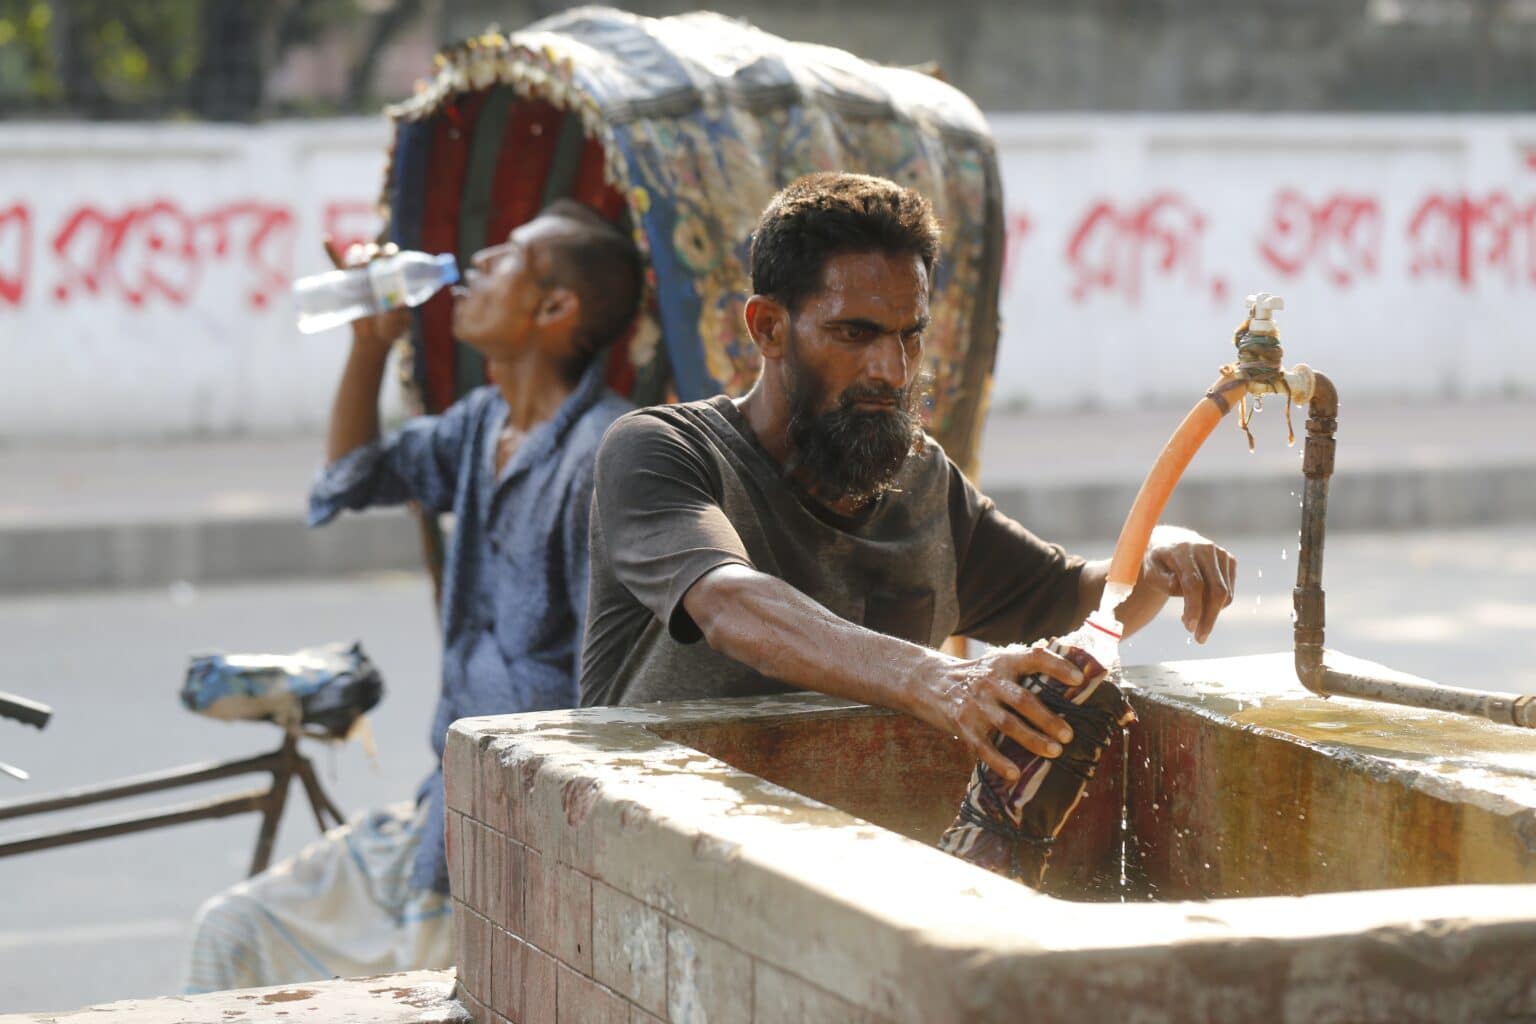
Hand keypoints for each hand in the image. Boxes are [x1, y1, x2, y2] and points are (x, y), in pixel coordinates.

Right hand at [323, 238, 410, 351]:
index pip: (392, 258)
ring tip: (360, 265)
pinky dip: (330, 251)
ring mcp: (360, 278)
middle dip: (374, 253)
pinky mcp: (345, 284)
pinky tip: (325, 239)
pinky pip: (336, 265)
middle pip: (374, 255)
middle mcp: (376, 273)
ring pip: (357, 258)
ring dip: (357, 256)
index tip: (390, 256)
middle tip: (375, 261)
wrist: (374, 339)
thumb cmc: (391, 328)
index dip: (391, 253)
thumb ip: (401, 314)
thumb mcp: (400, 322)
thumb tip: (399, 303)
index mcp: (392, 278)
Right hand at [919, 644, 1083, 780]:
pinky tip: (1015, 773)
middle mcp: (990, 681)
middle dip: (1048, 719)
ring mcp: (975, 704)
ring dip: (1032, 739)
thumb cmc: (976, 677)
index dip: (1057, 666)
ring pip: (1008, 724)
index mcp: (1003, 662)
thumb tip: (1074, 677)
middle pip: (1023, 700)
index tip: (1079, 679)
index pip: (1034, 658)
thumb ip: (1025, 668)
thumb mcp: (997, 663)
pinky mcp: (963, 725)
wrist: (929, 682)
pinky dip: (999, 761)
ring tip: (1054, 752)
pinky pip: (983, 746)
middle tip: (1069, 735)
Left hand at [1142, 525, 1236, 643]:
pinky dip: (1217, 605)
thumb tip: (1177, 586)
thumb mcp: (1150, 570)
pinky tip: (1199, 606)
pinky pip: (1228, 592)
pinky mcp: (1230, 561)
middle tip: (1199, 638)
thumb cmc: (1157, 562)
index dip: (1194, 607)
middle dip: (1209, 618)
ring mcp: (1221, 554)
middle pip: (1216, 590)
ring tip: (1190, 621)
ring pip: (1225, 594)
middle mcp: (1206, 549)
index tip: (1190, 627)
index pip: (1194, 583)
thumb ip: (1161, 580)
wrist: (1171, 542)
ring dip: (1211, 614)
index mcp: (1183, 550)